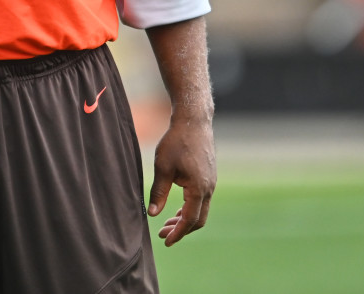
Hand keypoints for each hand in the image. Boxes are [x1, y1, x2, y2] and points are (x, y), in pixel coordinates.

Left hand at [148, 118, 215, 246]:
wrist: (193, 121)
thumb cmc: (176, 142)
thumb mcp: (163, 168)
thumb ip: (158, 192)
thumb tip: (152, 214)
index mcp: (198, 189)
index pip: (189, 220)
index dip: (178, 233)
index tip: (166, 241)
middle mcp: (209, 188)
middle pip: (198, 219)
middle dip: (181, 229)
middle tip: (163, 234)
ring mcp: (211, 183)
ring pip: (201, 210)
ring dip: (185, 219)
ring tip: (167, 223)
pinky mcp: (209, 176)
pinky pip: (202, 200)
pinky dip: (190, 208)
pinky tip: (177, 208)